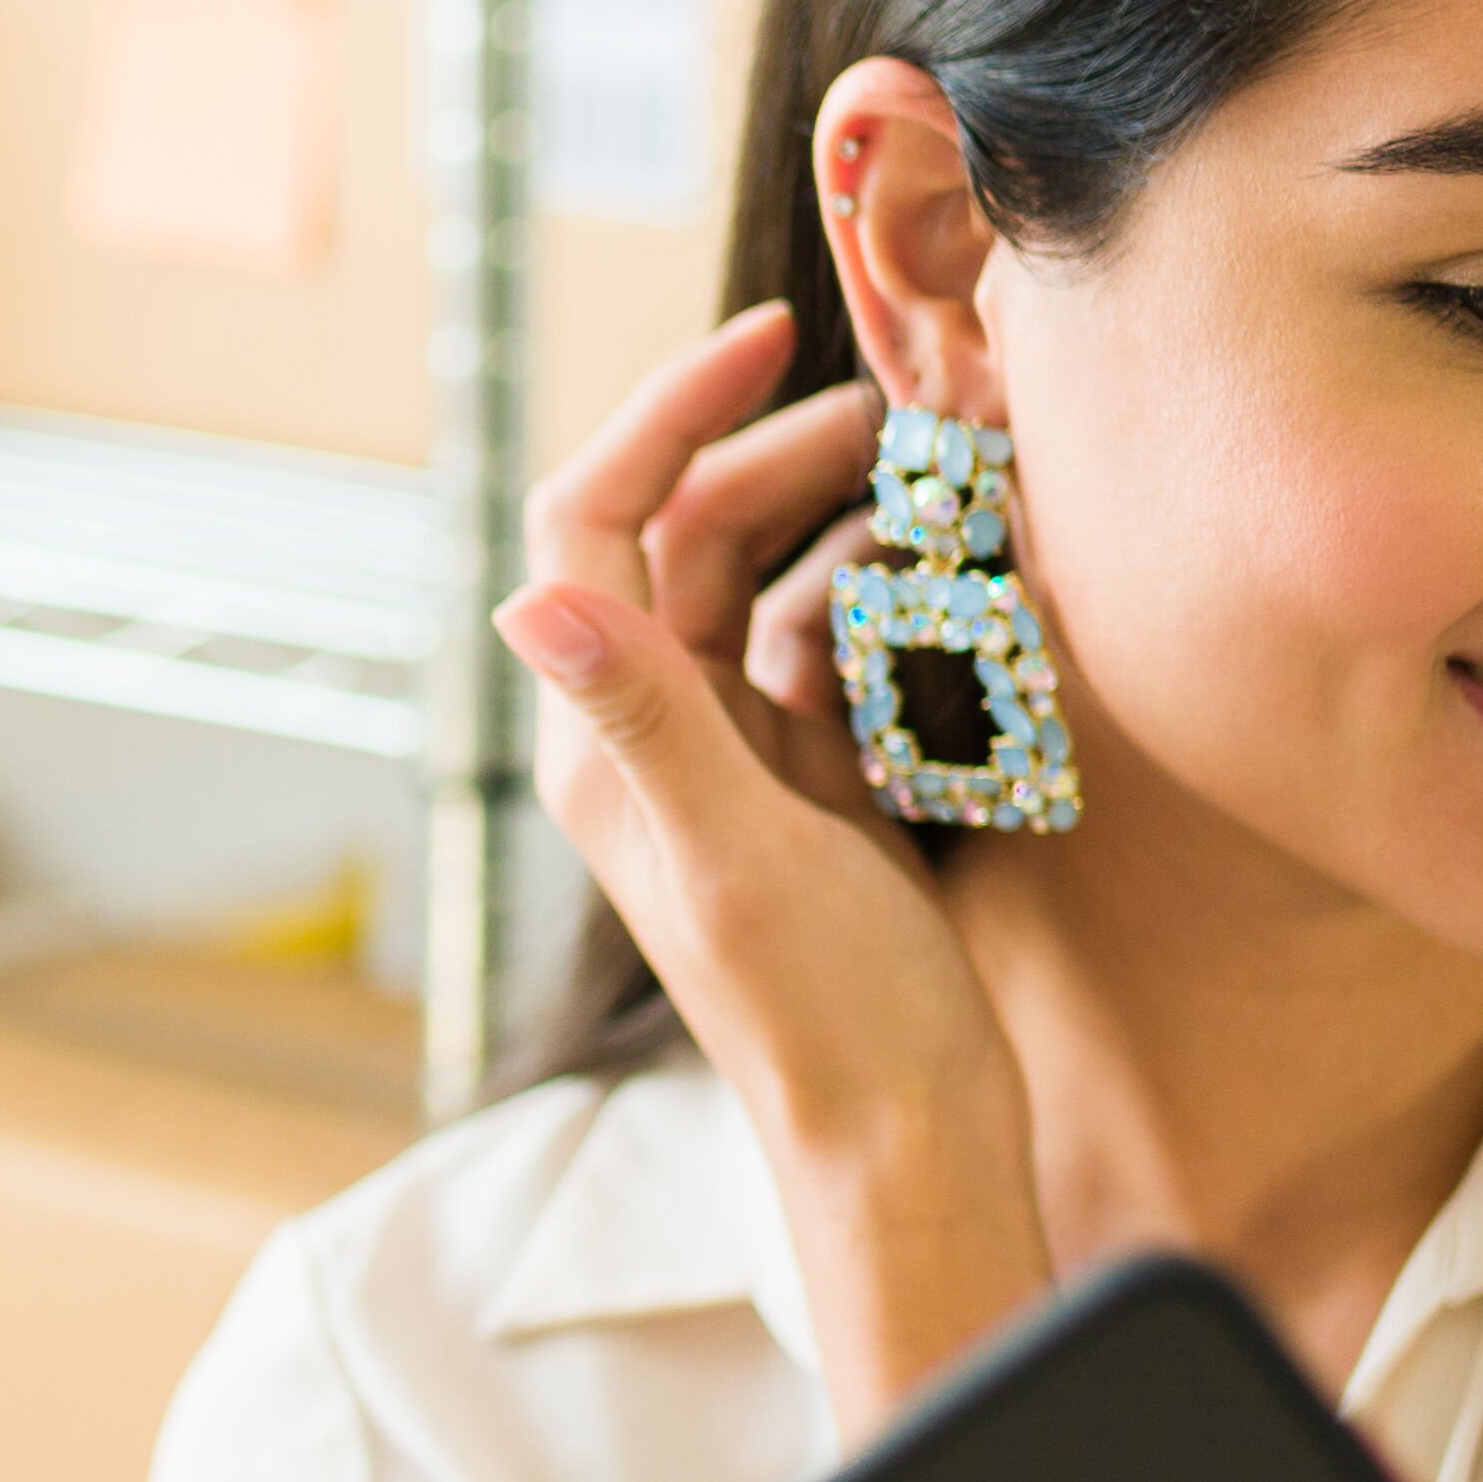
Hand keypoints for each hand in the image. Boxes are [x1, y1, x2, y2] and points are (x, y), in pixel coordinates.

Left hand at [504, 308, 1045, 1416]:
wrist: (911, 1143)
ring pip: (766, 587)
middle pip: (684, 540)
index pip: (595, 529)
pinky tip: (952, 573)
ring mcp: (734, 764)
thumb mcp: (737, 857)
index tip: (768, 338)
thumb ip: (648, 719)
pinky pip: (831, 654)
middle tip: (893, 408)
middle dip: (774, 454)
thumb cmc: (827, 1022)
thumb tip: (530, 601)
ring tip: (939, 472)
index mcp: (607, 747)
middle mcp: (652, 742)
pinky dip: (884, 601)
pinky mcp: (811, 792)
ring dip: (841, 520)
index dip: (666, 416)